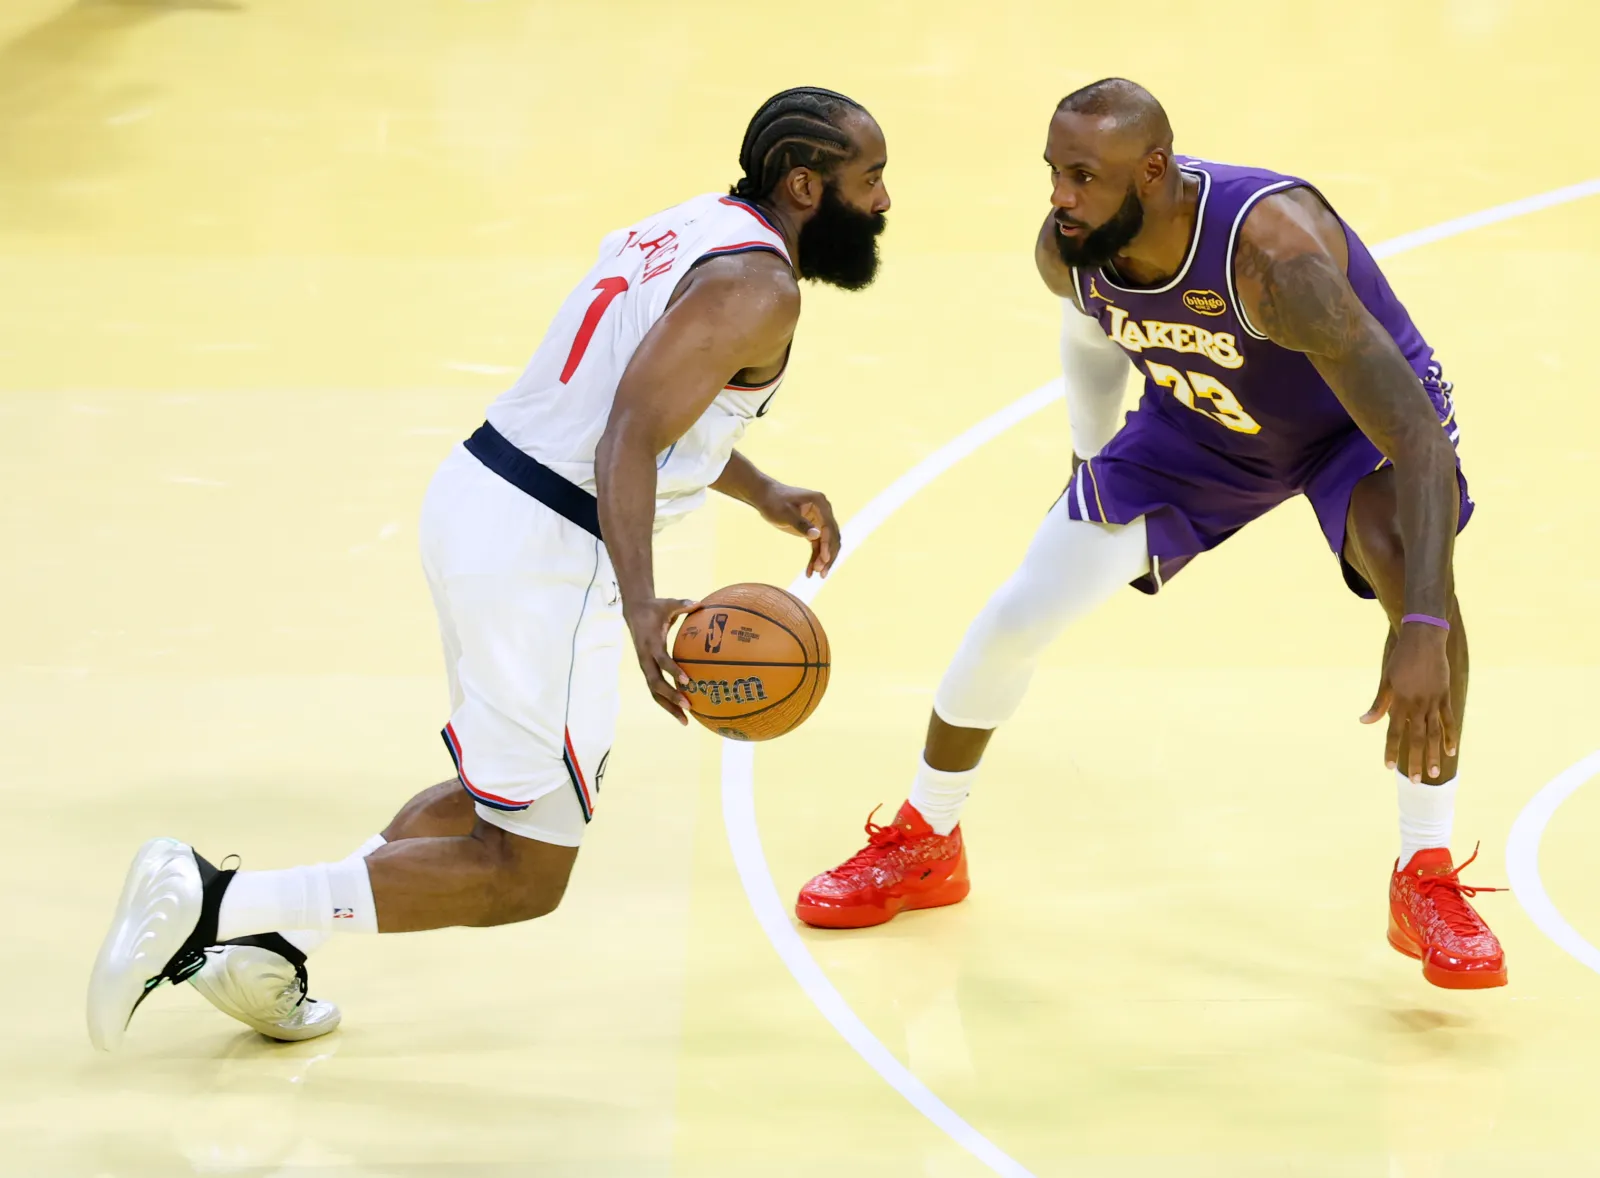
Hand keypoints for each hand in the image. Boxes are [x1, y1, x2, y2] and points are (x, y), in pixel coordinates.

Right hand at [624, 597, 696, 723]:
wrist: (634, 612)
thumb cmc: (656, 608)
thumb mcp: (668, 604)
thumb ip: (682, 605)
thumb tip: (699, 602)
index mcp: (651, 644)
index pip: (661, 660)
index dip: (672, 669)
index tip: (686, 680)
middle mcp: (646, 659)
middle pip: (655, 683)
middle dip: (671, 697)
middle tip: (688, 706)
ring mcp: (645, 667)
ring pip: (654, 692)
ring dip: (669, 706)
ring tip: (685, 721)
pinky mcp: (648, 671)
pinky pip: (656, 690)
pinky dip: (667, 702)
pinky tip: (682, 713)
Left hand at [755, 483, 839, 577]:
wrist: (764, 496)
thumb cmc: (774, 502)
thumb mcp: (785, 513)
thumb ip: (801, 524)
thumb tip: (817, 535)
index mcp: (820, 503)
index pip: (829, 527)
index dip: (828, 544)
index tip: (824, 560)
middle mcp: (823, 512)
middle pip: (832, 537)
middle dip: (828, 556)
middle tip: (822, 573)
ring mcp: (819, 521)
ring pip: (826, 544)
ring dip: (823, 559)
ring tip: (817, 575)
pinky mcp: (812, 528)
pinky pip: (817, 545)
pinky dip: (815, 558)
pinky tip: (810, 572)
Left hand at [1361, 625, 1456, 780]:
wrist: (1423, 640)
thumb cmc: (1400, 660)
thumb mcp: (1385, 680)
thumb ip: (1378, 704)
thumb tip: (1364, 722)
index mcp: (1400, 702)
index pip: (1393, 732)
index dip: (1390, 750)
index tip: (1387, 766)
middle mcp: (1417, 705)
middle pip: (1416, 738)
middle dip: (1414, 760)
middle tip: (1413, 781)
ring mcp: (1433, 701)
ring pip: (1434, 733)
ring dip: (1432, 754)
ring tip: (1432, 773)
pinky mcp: (1445, 696)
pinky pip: (1449, 721)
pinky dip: (1450, 736)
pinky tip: (1450, 751)